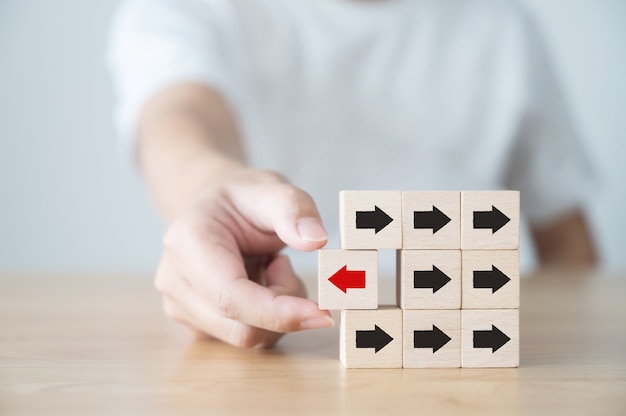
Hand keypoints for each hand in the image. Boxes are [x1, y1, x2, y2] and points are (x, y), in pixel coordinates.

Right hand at [154, 169, 332, 347]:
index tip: (323, 314)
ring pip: (248, 337)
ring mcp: (180, 306)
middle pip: (242, 327)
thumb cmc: (244, 199)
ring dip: (276, 310)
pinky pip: (245, 338)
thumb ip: (295, 209)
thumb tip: (316, 240)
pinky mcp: (194, 324)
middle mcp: (174, 280)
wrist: (217, 209)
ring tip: (269, 267)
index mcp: (188, 243)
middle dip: (283, 304)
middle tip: (283, 262)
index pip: (231, 298)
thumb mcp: (273, 189)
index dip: (278, 313)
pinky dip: (267, 317)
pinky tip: (258, 283)